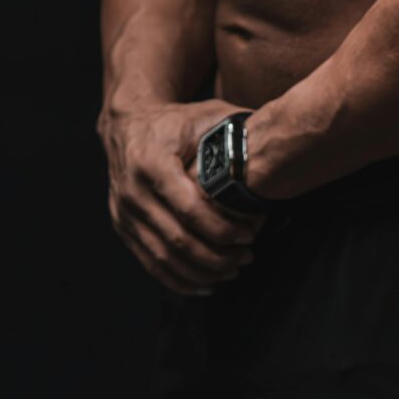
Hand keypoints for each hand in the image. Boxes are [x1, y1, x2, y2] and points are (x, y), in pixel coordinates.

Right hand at [99, 98, 262, 294]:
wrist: (127, 124)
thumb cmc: (176, 120)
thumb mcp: (206, 114)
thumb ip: (236, 130)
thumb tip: (276, 140)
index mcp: (152, 162)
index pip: (189, 208)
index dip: (221, 228)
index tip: (250, 235)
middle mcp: (132, 191)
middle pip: (177, 239)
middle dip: (216, 256)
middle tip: (247, 258)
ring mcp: (123, 213)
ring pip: (163, 257)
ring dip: (201, 271)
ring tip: (232, 271)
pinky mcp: (122, 227)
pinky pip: (150, 262)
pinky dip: (178, 279)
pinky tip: (206, 284)